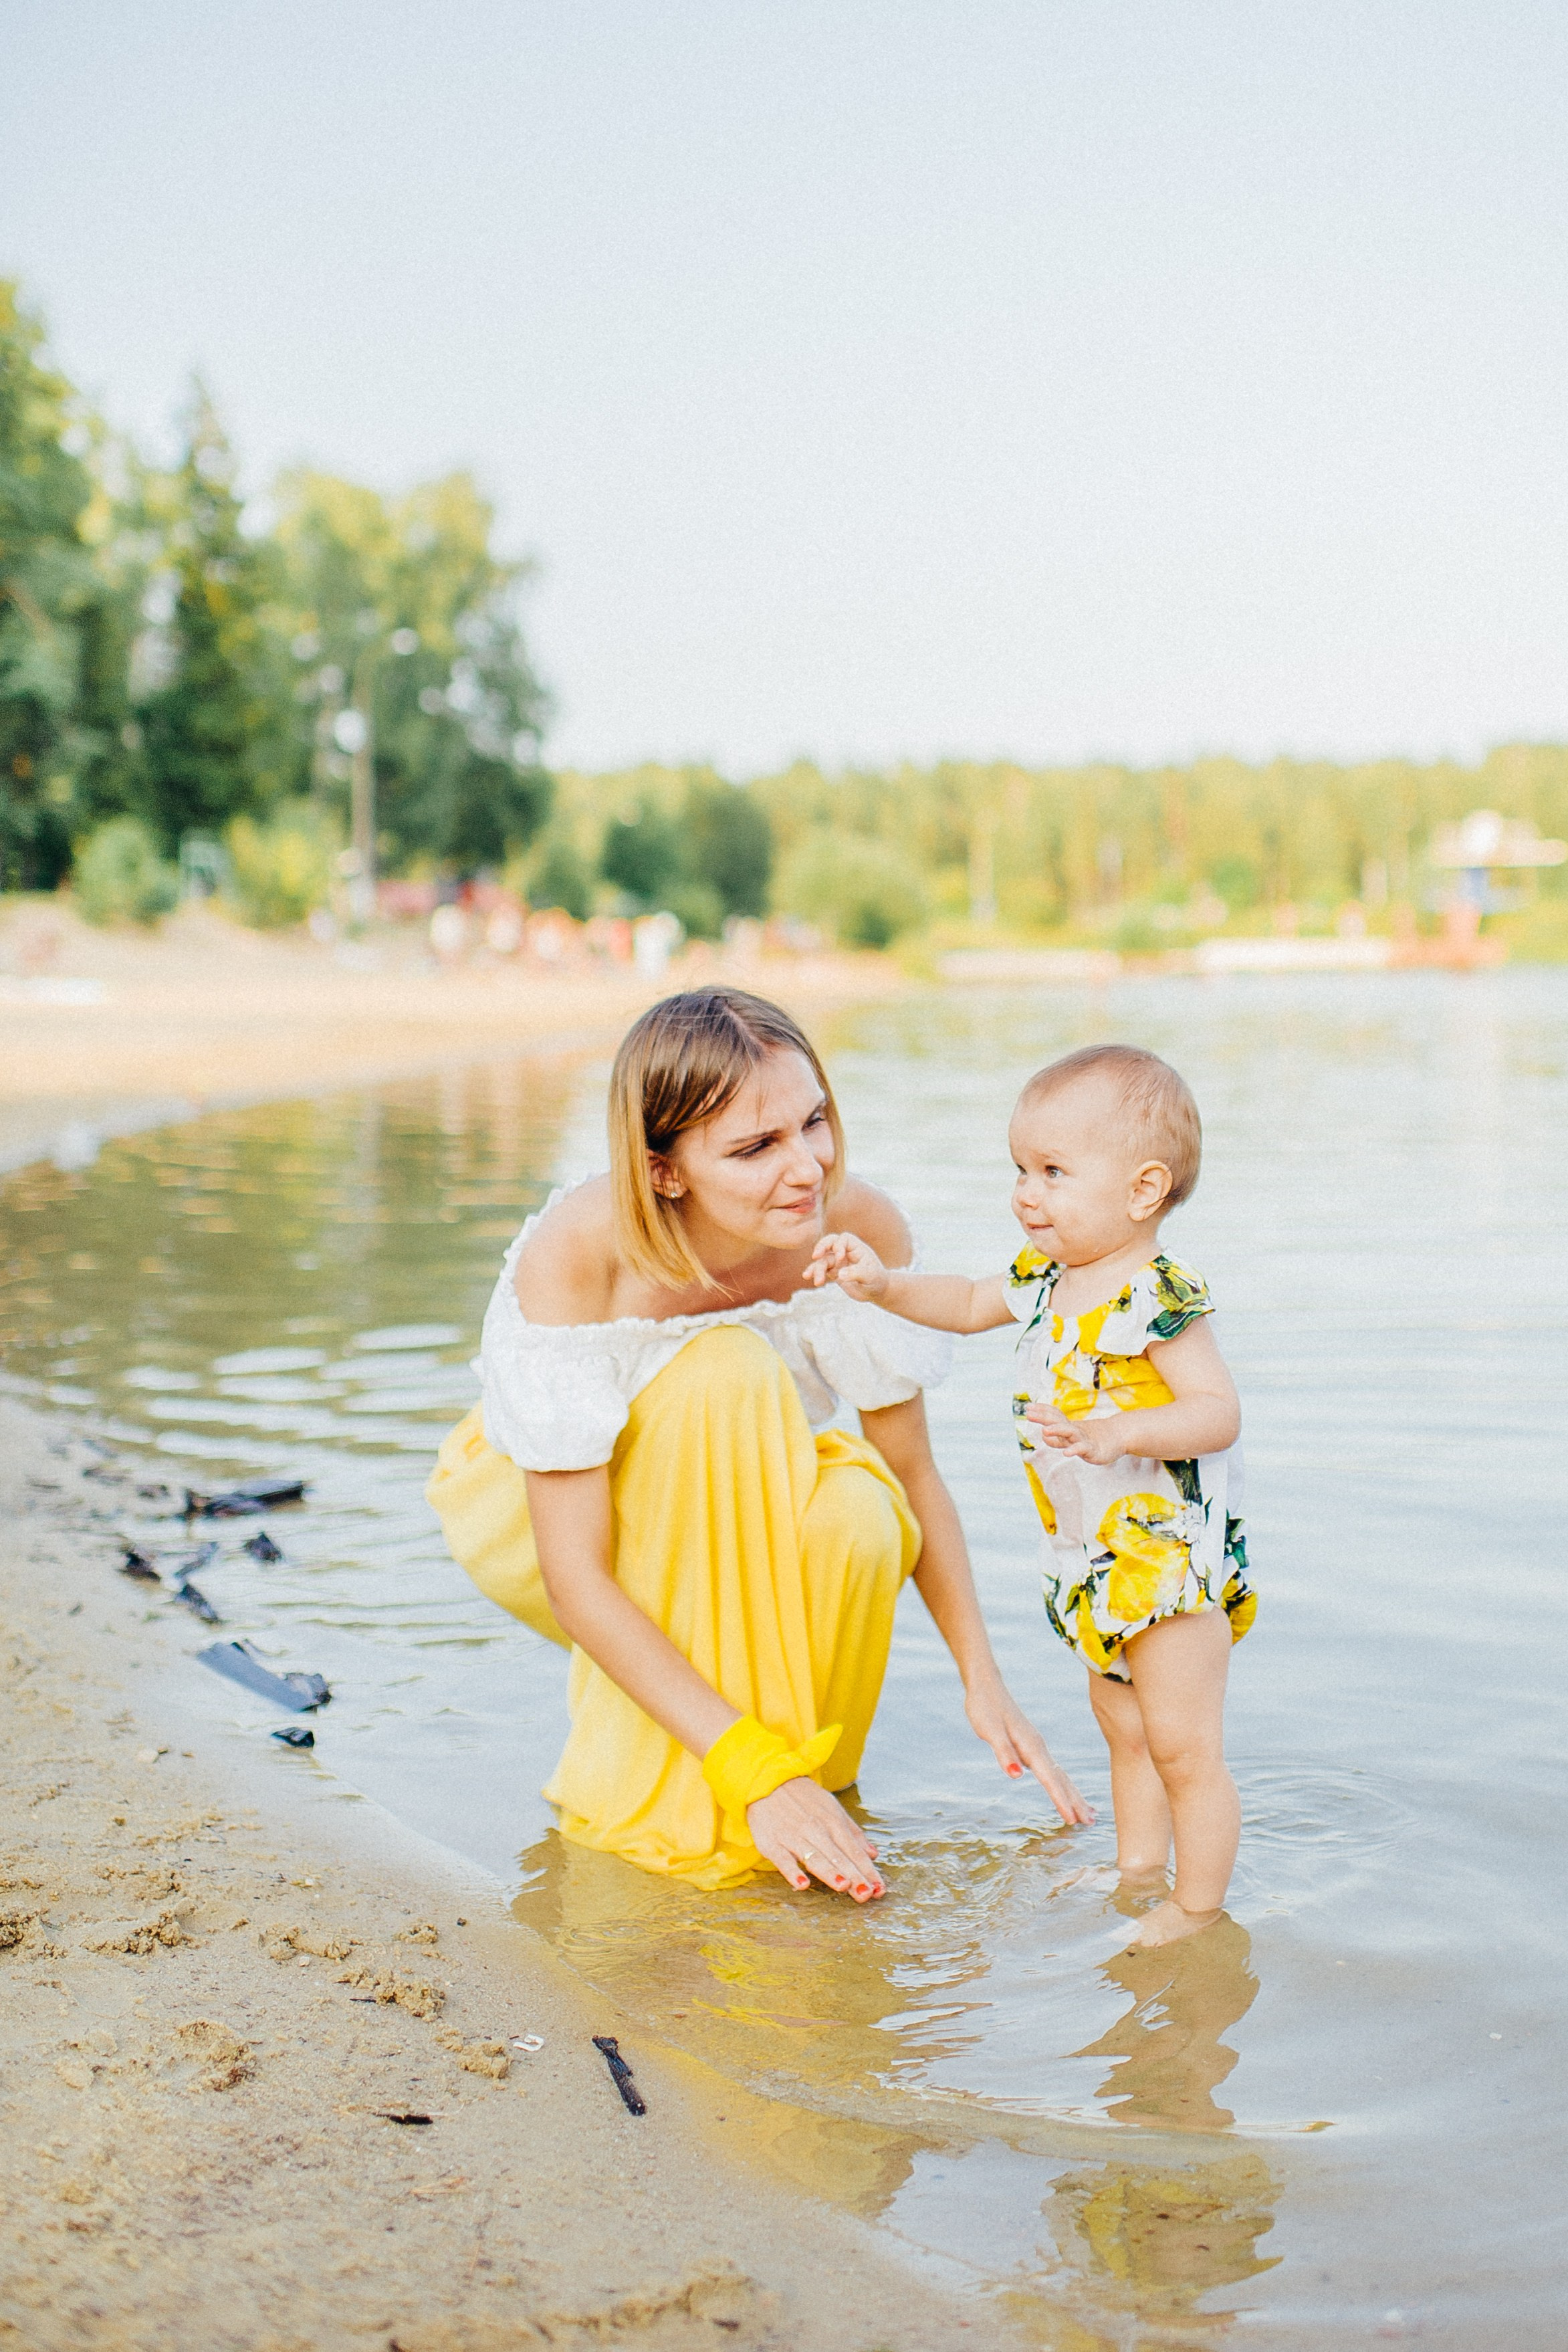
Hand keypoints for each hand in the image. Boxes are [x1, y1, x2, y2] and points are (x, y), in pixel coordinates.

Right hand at [747, 1777, 885, 1899]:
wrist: (769, 1781)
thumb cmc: (805, 1799)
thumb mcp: (832, 1809)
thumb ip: (853, 1833)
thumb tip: (873, 1854)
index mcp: (833, 1822)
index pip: (854, 1851)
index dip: (867, 1871)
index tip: (880, 1889)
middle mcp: (815, 1830)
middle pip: (838, 1856)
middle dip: (853, 1876)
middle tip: (867, 1894)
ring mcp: (793, 1837)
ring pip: (814, 1857)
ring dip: (829, 1872)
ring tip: (844, 1886)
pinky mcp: (771, 1843)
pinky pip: (782, 1860)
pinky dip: (792, 1871)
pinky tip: (801, 1884)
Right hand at [806, 1231, 889, 1302]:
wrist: (875, 1291)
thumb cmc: (876, 1279)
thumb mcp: (870, 1276)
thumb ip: (856, 1273)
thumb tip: (840, 1274)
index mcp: (856, 1248)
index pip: (844, 1239)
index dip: (839, 1246)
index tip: (840, 1259)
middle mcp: (845, 1252)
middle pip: (829, 1242)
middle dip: (821, 1247)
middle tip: (815, 1256)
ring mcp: (838, 1261)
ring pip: (823, 1259)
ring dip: (817, 1268)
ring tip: (818, 1282)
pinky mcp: (833, 1272)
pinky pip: (820, 1269)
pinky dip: (814, 1272)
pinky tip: (808, 1277)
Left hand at [964, 1676, 1095, 1825]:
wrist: (986, 1686)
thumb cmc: (985, 1708)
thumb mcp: (990, 1731)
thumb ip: (1004, 1752)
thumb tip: (1016, 1775)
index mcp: (1030, 1746)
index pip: (1049, 1778)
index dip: (1060, 1799)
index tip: (1072, 1819)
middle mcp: (1038, 1747)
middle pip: (1061, 1778)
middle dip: (1076, 1800)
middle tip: (1090, 1823)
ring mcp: (1036, 1746)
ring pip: (1060, 1774)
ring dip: (1074, 1794)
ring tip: (1088, 1813)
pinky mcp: (1032, 1745)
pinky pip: (1053, 1769)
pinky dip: (1063, 1783)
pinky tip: (1064, 1789)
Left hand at [1025, 1400, 1124, 1466]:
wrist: (1118, 1437)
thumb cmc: (1093, 1437)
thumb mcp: (1073, 1437)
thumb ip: (1058, 1437)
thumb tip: (1043, 1435)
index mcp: (1069, 1426)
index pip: (1054, 1415)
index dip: (1042, 1411)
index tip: (1029, 1407)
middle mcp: (1074, 1430)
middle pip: (1057, 1421)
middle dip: (1043, 1418)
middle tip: (1029, 1414)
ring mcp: (1083, 1439)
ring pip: (1069, 1433)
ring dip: (1057, 1430)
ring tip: (1045, 1431)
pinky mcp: (1092, 1450)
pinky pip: (1082, 1449)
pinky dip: (1074, 1450)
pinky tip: (1066, 1453)